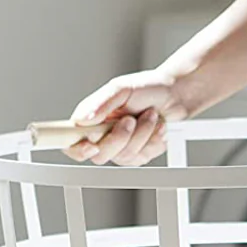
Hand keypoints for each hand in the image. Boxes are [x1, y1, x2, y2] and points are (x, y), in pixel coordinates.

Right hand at [66, 69, 192, 165]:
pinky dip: (153, 141)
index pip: (71, 142)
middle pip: (100, 155)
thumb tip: (82, 119)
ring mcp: (120, 147)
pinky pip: (141, 158)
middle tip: (132, 119)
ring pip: (124, 157)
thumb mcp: (121, 89)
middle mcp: (102, 135)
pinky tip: (157, 127)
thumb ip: (101, 104)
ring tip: (150, 116)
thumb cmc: (147, 88)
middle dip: (120, 138)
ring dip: (142, 135)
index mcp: (91, 119)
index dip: (78, 149)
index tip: (91, 145)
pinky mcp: (137, 154)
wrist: (175, 95)